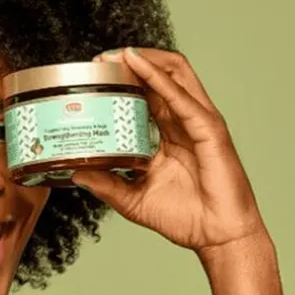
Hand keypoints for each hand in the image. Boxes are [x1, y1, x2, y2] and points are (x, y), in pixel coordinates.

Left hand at [70, 47, 266, 254]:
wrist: (218, 238)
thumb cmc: (185, 218)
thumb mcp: (133, 199)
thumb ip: (107, 185)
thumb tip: (76, 174)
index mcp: (169, 134)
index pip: (147, 95)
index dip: (124, 81)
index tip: (95, 76)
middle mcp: (184, 122)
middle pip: (159, 77)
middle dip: (130, 62)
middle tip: (100, 60)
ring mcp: (199, 122)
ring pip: (174, 74)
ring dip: (144, 60)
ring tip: (117, 55)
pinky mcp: (209, 130)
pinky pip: (182, 97)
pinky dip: (158, 78)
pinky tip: (138, 67)